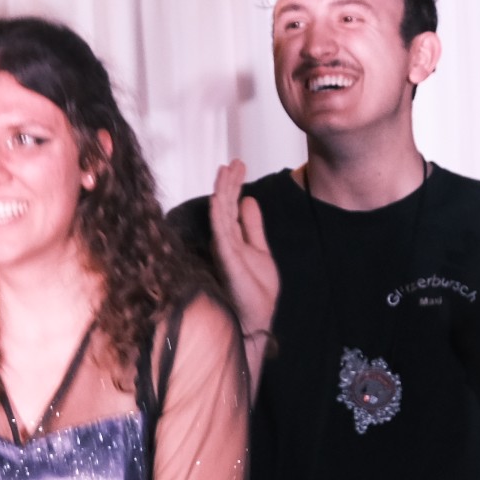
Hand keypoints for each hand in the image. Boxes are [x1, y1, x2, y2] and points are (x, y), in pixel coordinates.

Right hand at [208, 161, 278, 350]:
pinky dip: (219, 212)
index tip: (238, 165)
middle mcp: (225, 242)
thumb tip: (249, 201)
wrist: (256, 318)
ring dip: (224, 189)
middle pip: (225, 205)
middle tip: (235, 160)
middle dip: (229, 181)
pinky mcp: (226, 258)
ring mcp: (224, 249)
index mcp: (233, 239)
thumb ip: (253, 227)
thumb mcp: (260, 250)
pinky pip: (220, 230)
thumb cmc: (256, 291)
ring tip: (227, 168)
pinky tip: (220, 196)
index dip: (234, 184)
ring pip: (220, 213)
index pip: (230, 206)